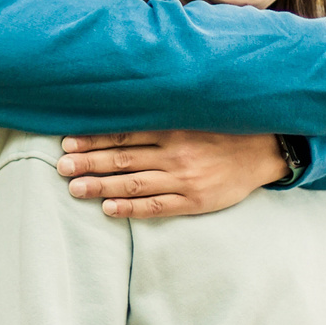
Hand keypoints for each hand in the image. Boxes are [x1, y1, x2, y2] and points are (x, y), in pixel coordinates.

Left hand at [55, 131, 285, 218]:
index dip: (93, 139)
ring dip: (101, 186)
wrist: (264, 152)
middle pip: (122, 159)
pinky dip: (130, 208)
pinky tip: (108, 209)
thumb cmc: (223, 131)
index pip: (124, 134)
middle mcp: (175, 154)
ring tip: (75, 188)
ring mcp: (184, 179)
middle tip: (61, 167)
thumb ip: (161, 117)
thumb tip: (123, 115)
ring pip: (134, 184)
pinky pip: (156, 207)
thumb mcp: (194, 116)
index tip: (67, 142)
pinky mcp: (194, 201)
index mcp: (173, 129)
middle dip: (89, 163)